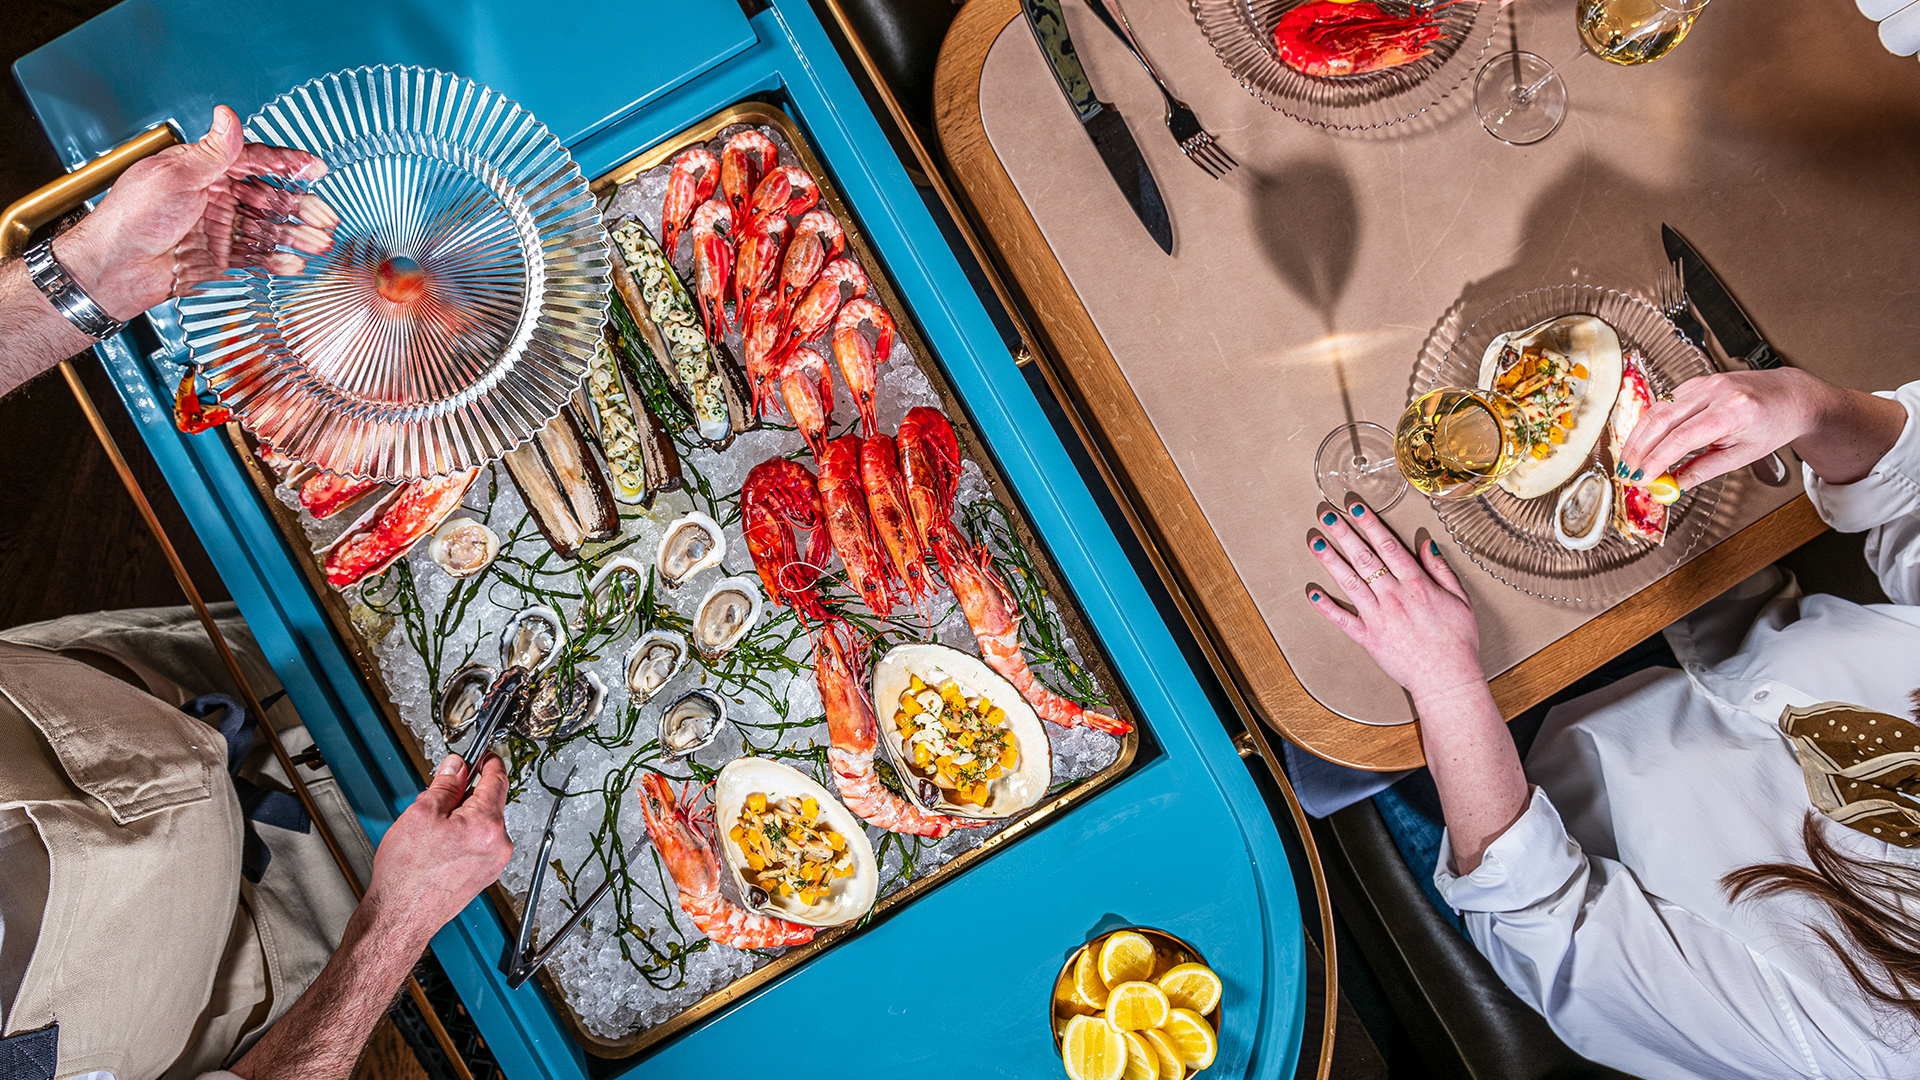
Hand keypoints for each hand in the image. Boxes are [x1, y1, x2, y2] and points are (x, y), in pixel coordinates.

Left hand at [55, 106, 336, 319]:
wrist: (115, 268)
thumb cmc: (130, 218)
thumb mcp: (174, 176)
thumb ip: (210, 151)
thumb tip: (227, 115)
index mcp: (202, 170)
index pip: (253, 161)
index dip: (286, 163)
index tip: (316, 167)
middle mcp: (214, 196)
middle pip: (269, 198)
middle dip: (300, 207)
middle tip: (325, 216)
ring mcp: (219, 227)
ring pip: (268, 229)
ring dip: (296, 235)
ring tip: (318, 241)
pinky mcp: (220, 257)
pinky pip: (257, 256)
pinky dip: (277, 260)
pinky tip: (293, 262)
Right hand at [364, 753, 511, 945]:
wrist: (399, 917)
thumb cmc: (406, 875)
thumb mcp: (421, 814)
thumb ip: (445, 784)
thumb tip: (457, 766)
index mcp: (487, 825)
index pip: (498, 780)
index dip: (488, 762)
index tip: (483, 756)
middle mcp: (498, 846)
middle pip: (489, 803)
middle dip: (466, 796)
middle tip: (438, 800)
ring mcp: (493, 864)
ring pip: (482, 825)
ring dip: (462, 819)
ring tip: (431, 833)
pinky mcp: (484, 876)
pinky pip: (478, 845)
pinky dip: (462, 839)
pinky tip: (437, 849)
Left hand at [1305, 501, 1483, 701]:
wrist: (1447, 678)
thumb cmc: (1457, 641)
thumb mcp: (1460, 599)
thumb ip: (1441, 570)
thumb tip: (1427, 545)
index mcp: (1416, 585)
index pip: (1388, 546)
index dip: (1370, 524)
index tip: (1355, 508)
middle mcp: (1393, 597)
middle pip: (1364, 558)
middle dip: (1343, 534)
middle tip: (1326, 516)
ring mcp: (1378, 618)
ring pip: (1349, 583)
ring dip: (1330, 561)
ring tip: (1315, 542)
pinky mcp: (1368, 639)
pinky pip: (1342, 620)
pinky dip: (1325, 606)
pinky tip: (1312, 592)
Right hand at [1616, 368, 1825, 489]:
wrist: (1789, 395)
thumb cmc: (1773, 424)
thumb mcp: (1743, 455)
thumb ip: (1704, 470)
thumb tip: (1673, 486)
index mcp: (1734, 410)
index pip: (1683, 437)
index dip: (1656, 459)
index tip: (1641, 478)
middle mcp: (1716, 390)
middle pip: (1662, 420)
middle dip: (1639, 449)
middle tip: (1626, 473)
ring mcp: (1704, 382)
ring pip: (1657, 410)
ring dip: (1638, 438)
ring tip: (1629, 461)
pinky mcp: (1696, 382)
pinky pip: (1664, 403)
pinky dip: (1650, 425)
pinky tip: (1644, 442)